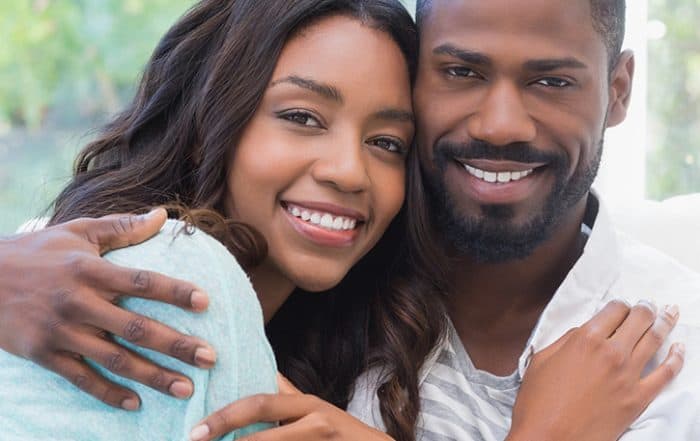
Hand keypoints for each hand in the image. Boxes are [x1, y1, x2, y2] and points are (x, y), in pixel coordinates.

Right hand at [0, 209, 216, 409]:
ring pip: (114, 359)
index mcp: (89, 270)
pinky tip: (135, 403)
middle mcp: (78, 302)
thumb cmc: (35, 252)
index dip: (174, 292)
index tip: (205, 302)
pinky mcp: (44, 354)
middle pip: (136, 327)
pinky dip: (108, 393)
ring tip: (185, 389)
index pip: (141, 281)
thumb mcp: (77, 232)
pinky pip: (81, 378)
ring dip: (153, 376)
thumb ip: (122, 227)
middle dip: (176, 345)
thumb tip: (161, 214)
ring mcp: (61, 331)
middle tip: (210, 358)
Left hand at [188, 374, 393, 440]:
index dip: (225, 415)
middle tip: (195, 440)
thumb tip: (259, 369)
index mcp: (306, 404)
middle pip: (262, 427)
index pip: (259, 403)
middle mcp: (315, 419)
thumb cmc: (338, 432)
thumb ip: (284, 394)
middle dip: (225, 428)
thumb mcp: (312, 409)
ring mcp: (322, 436)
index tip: (196, 429)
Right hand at [507, 300, 683, 440]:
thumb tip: (583, 331)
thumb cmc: (538, 402)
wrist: (549, 439)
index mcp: (585, 340)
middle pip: (638, 320)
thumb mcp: (542, 360)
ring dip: (665, 323)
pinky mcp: (638, 399)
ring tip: (670, 314)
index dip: (620, 305)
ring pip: (655, 340)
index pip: (613, 310)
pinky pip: (666, 374)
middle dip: (645, 309)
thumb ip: (565, 340)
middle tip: (649, 305)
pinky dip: (677, 359)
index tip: (622, 306)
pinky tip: (680, 349)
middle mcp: (610, 353)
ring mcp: (628, 376)